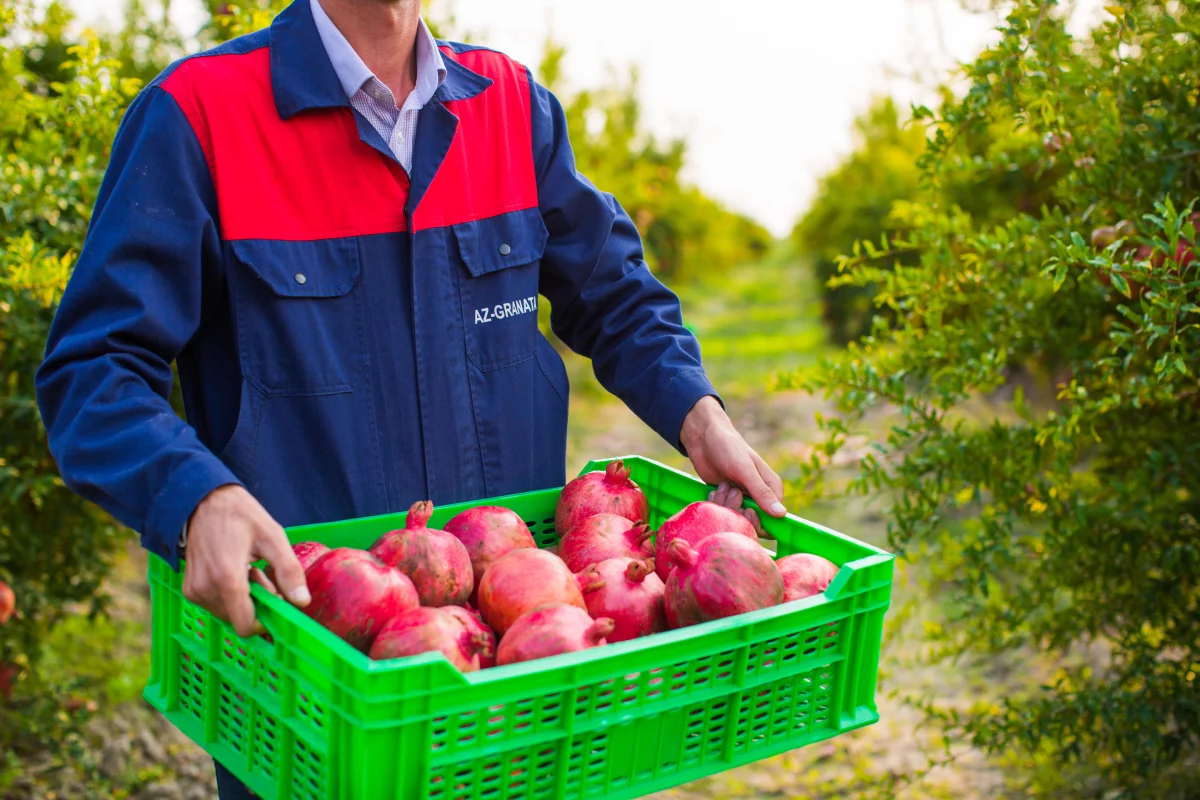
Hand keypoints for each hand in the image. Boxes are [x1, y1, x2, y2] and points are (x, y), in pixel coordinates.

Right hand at [182, 485, 309, 637]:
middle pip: (240, 619)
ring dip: (244, 599)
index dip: (265, 621)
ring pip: (229, 613)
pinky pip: (216, 606)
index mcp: (227, 578)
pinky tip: (234, 570)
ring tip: (247, 568)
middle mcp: (206, 590)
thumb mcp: (273, 537)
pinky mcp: (189, 590)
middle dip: (256, 603)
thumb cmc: (241, 516)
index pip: (246, 625)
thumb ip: (289, 572)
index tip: (276, 602)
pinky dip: (229, 595)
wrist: (204, 502)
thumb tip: (302, 602)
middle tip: (260, 573)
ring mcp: (194, 591)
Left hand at [680, 396, 785, 519]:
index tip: (746, 510)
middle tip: (731, 492)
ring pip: (736, 519)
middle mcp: (759, 496)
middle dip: (738, 511)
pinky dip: (717, 503)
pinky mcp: (727, 499)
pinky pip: (723, 513)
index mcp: (772, 488)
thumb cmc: (728, 448)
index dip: (760, 520)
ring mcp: (742, 498)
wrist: (704, 438)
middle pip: (753, 522)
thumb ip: (762, 492)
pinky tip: (715, 488)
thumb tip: (782, 514)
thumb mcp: (745, 470)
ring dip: (725, 504)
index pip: (774, 519)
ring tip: (722, 485)